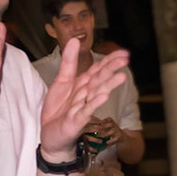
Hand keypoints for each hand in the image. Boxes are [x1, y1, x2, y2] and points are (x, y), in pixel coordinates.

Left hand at [38, 35, 129, 160]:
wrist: (51, 135)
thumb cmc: (58, 110)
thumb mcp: (61, 81)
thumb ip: (69, 61)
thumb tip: (74, 40)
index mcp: (83, 84)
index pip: (99, 69)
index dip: (109, 60)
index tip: (123, 53)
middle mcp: (86, 95)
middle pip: (100, 79)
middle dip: (111, 69)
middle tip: (125, 59)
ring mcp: (82, 107)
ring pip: (96, 94)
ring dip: (108, 85)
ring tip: (120, 76)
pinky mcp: (76, 120)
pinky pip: (86, 111)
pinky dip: (94, 104)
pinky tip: (103, 96)